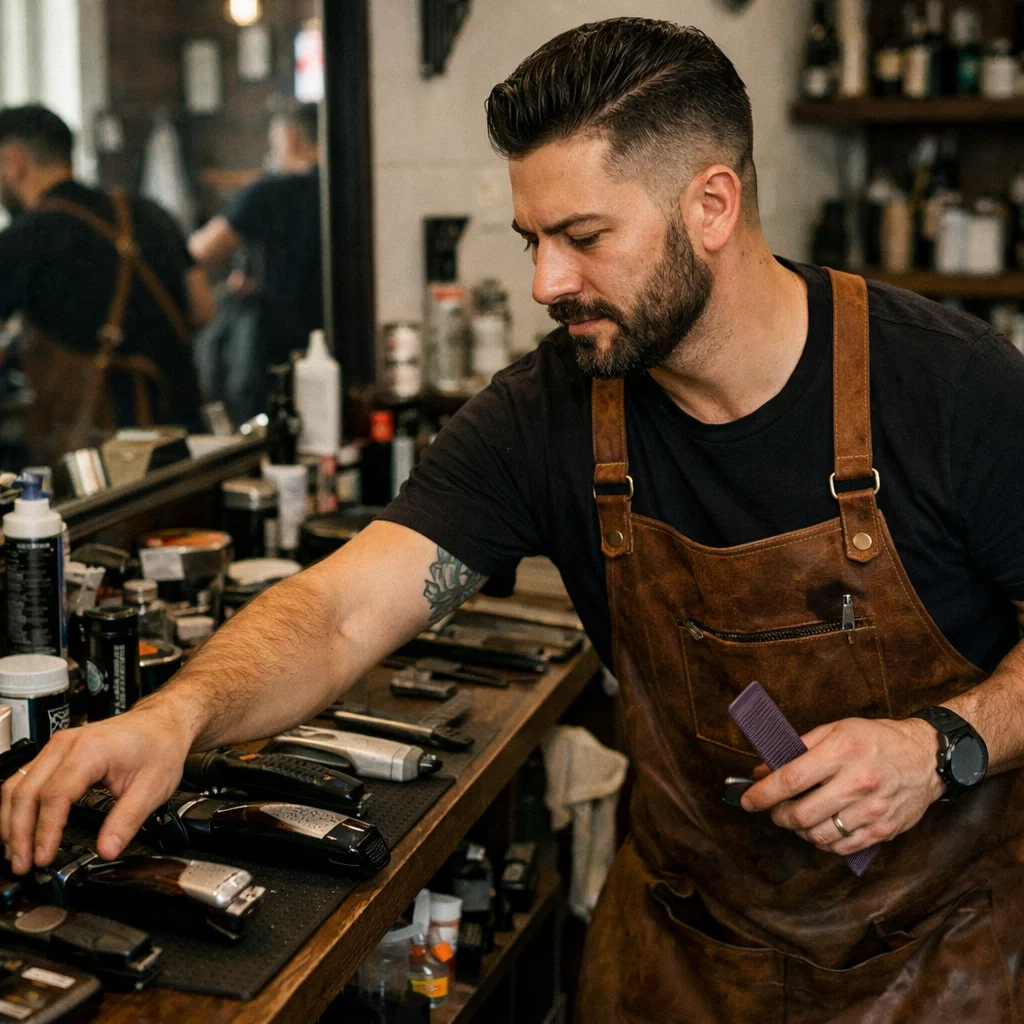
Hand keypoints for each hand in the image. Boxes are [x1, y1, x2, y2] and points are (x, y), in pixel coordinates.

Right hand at [0, 704, 192, 873]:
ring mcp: (58, 745)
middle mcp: (67, 744)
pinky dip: (18, 807)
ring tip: (16, 853)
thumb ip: (127, 820)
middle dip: (18, 832)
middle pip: (26, 791)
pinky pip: (25, 779)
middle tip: (23, 864)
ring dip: (11, 822)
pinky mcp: (56, 752)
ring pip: (17, 785)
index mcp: (91, 750)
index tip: (43, 857)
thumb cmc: (159, 745)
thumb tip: (107, 850)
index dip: (45, 831)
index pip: (55, 795)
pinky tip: (20, 829)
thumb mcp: (153, 786)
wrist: (163, 722)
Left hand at [740, 716, 944, 855]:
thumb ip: (798, 748)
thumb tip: (764, 770)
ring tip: (797, 818)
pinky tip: (820, 829)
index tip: (747, 800)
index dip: (763, 793)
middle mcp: (857, 782)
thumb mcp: (837, 729)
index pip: (792, 779)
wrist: (927, 757)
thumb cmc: (877, 739)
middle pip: (802, 813)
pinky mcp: (884, 830)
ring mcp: (872, 810)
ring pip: (819, 835)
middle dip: (779, 815)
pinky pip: (841, 847)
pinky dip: (822, 842)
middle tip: (774, 810)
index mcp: (842, 752)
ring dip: (799, 830)